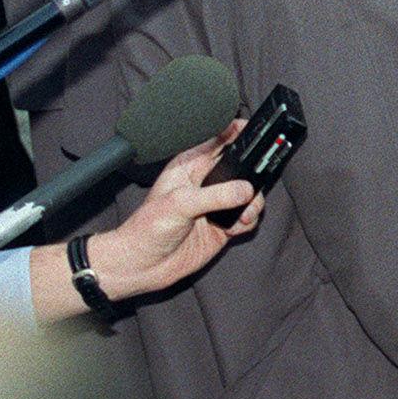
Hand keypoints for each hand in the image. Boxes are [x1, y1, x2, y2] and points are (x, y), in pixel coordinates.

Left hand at [85, 124, 261, 303]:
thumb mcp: (180, 204)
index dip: (236, 132)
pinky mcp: (224, 224)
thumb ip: (216, 195)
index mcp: (190, 166)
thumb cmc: (147, 229)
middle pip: (242, 167)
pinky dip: (248, 222)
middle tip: (252, 185)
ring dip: (253, 203)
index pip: (218, 140)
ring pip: (250, 193)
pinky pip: (248, 217)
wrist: (142, 266)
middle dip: (253, 174)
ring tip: (242, 214)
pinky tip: (234, 228)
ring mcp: (216, 204)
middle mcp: (206, 182)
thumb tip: (246, 189)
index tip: (255, 132)